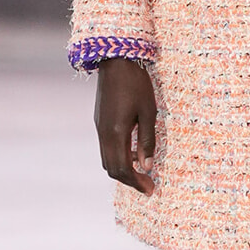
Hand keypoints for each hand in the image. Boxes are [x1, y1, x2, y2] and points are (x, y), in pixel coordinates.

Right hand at [94, 58, 156, 194]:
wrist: (116, 60)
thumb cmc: (137, 84)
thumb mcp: (149, 112)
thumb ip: (147, 141)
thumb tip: (147, 166)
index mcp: (116, 133)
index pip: (122, 169)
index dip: (136, 182)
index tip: (150, 189)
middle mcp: (103, 133)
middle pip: (111, 168)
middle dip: (129, 180)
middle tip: (148, 185)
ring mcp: (99, 127)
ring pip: (107, 159)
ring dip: (123, 169)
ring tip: (142, 171)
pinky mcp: (100, 121)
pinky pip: (106, 147)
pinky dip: (118, 156)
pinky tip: (133, 152)